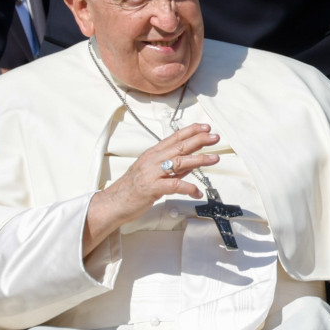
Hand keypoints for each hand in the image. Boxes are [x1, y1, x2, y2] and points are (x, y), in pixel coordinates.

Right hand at [84, 123, 219, 253]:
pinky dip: (189, 188)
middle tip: (215, 137)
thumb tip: (193, 163)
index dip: (191, 131)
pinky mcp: (153, 187)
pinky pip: (175, 185)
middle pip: (179, 146)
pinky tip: (198, 192)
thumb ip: (174, 167)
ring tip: (214, 158)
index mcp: (153, 154)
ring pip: (179, 162)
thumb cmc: (133, 188)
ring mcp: (152, 173)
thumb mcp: (154, 172)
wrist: (115, 202)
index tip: (206, 128)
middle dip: (199, 140)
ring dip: (199, 159)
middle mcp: (153, 160)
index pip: (175, 138)